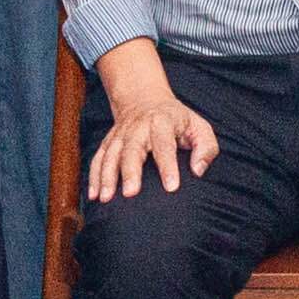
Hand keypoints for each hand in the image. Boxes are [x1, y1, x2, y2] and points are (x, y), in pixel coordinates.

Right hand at [89, 82, 220, 202]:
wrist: (144, 99)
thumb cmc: (177, 121)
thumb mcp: (199, 127)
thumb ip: (206, 148)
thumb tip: (198, 170)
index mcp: (162, 121)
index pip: (165, 144)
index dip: (168, 166)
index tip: (172, 187)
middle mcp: (138, 127)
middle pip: (131, 149)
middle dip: (130, 171)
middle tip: (131, 194)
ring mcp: (120, 134)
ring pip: (110, 154)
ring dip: (106, 176)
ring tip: (105, 199)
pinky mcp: (108, 142)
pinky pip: (98, 159)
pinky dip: (93, 177)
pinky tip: (93, 196)